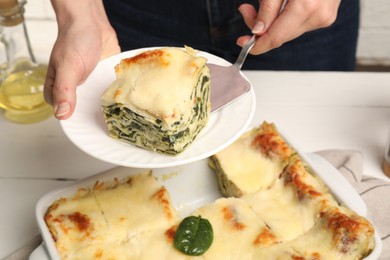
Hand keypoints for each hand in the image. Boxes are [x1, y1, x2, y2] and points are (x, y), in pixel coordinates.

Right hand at [44, 0, 119, 119]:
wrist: (92, 23)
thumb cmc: (74, 41)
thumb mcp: (67, 66)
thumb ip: (64, 90)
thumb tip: (61, 114)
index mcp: (59, 89)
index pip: (65, 114)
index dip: (77, 125)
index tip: (91, 134)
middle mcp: (76, 90)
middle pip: (84, 112)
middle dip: (96, 119)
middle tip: (111, 129)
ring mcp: (91, 86)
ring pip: (99, 104)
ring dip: (109, 109)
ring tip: (124, 120)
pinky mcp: (105, 80)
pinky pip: (111, 93)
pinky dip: (118, 97)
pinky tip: (128, 104)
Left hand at [237, 0, 340, 53]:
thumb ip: (267, 9)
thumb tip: (257, 31)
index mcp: (307, 7)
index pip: (277, 37)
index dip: (257, 44)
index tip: (243, 43)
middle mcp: (319, 15)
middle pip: (282, 35)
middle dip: (262, 27)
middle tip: (247, 10)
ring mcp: (325, 17)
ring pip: (289, 30)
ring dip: (274, 21)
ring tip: (268, 1)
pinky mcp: (326, 16)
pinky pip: (299, 24)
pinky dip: (286, 17)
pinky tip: (284, 3)